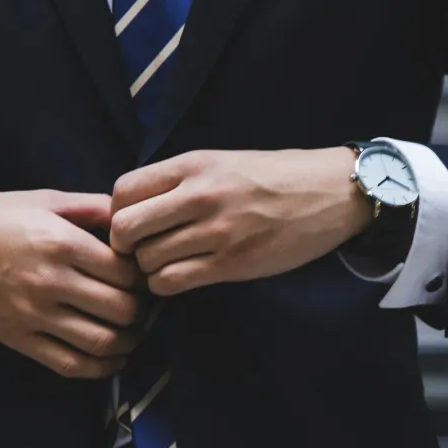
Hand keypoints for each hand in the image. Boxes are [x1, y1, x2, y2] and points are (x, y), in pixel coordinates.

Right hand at [0, 190, 147, 378]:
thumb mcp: (45, 200)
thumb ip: (93, 208)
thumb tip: (134, 219)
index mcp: (60, 242)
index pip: (126, 272)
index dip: (144, 276)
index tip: (145, 275)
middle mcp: (50, 281)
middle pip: (122, 309)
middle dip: (143, 310)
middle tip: (145, 305)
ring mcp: (33, 315)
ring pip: (102, 342)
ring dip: (129, 342)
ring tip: (133, 331)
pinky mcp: (19, 339)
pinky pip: (70, 364)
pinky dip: (101, 368)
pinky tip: (113, 358)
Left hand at [110, 148, 372, 296]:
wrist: (330, 192)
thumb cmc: (273, 177)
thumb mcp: (221, 162)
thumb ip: (178, 181)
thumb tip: (131, 208)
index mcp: (193, 165)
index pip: (122, 191)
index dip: (117, 212)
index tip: (134, 223)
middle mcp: (199, 195)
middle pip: (125, 229)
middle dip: (125, 245)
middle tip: (141, 250)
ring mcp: (216, 231)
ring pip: (147, 260)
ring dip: (149, 268)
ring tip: (167, 263)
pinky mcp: (232, 263)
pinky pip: (172, 282)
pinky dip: (167, 285)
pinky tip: (181, 277)